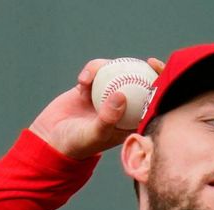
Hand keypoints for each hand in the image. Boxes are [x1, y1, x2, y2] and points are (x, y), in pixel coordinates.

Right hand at [28, 57, 164, 159]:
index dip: (163, 88)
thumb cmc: (76, 144)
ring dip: (107, 70)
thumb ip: (108, 118)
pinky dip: (91, 72)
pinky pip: (97, 72)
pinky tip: (81, 82)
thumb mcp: (93, 134)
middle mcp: (122, 109)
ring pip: (116, 74)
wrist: (50, 140)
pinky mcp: (91, 88)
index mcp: (129, 123)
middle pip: (139, 84)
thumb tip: (122, 96)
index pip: (153, 104)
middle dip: (146, 71)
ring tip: (89, 80)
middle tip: (147, 62)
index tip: (162, 77)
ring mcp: (106, 97)